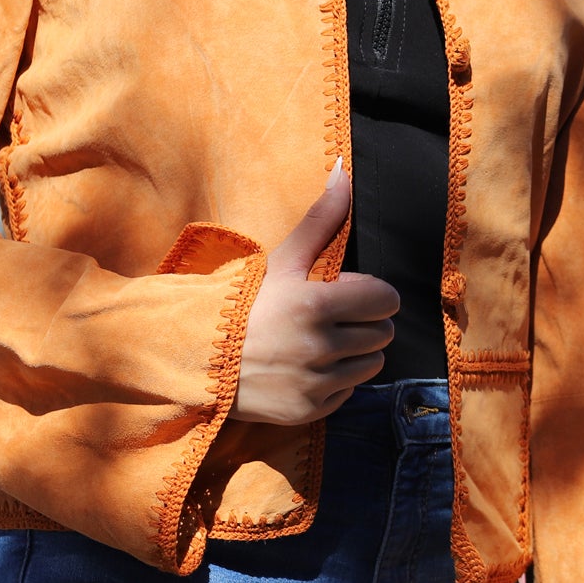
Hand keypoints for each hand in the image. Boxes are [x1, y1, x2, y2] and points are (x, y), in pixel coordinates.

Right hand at [231, 160, 397, 424]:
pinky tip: (307, 367)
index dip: (372, 294)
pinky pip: (348, 392)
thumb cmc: (243, 302)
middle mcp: (319, 347)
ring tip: (322, 341)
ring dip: (356, 352)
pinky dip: (336, 381)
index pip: (386, 299)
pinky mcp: (308, 411)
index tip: (350, 293)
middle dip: (366, 322)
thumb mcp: (281, 260)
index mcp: (315, 304)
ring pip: (372, 365)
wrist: (197, 356)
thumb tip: (343, 171)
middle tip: (334, 316)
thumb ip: (320, 221)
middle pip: (383, 334)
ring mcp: (315, 383)